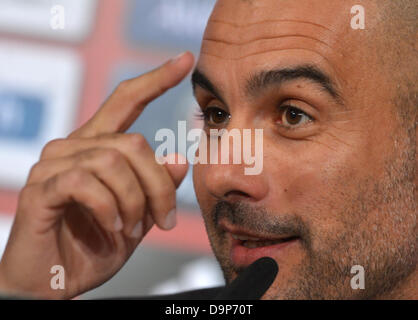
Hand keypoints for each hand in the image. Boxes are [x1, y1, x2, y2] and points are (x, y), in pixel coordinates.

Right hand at [0, 52, 193, 298]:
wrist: (52, 282)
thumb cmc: (92, 247)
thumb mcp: (138, 217)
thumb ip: (156, 188)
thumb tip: (179, 158)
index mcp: (98, 147)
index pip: (127, 101)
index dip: (156, 79)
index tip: (185, 61)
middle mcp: (74, 146)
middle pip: (133, 143)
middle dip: (157, 186)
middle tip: (163, 221)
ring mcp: (54, 163)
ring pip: (113, 161)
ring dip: (133, 202)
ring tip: (131, 230)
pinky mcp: (42, 186)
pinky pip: (86, 182)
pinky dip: (109, 209)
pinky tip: (112, 228)